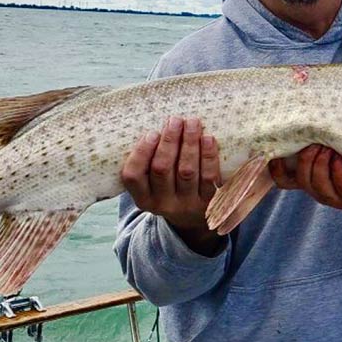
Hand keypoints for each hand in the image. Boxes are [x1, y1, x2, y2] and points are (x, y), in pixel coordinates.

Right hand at [121, 116, 222, 250]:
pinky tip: (208, 139)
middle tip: (175, 120)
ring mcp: (187, 205)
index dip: (141, 152)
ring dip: (189, 143)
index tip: (151, 132)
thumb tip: (160, 125)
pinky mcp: (209, 203)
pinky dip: (208, 155)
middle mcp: (163, 204)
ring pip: (186, 171)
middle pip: (162, 169)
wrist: (194, 220)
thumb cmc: (170, 189)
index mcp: (143, 198)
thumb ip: (149, 162)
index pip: (133, 176)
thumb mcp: (153, 184)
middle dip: (169, 141)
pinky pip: (208, 177)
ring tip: (192, 123)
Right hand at [269, 146, 341, 236]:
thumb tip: (310, 115)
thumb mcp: (333, 159)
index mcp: (310, 183)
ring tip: (328, 148)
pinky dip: (337, 171)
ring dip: (320, 164)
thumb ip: (320, 146)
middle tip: (315, 143)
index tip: (277, 150)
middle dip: (305, 159)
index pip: (284, 181)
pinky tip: (338, 158)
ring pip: (318, 184)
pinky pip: (340, 186)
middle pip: (301, 180)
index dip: (276, 169)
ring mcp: (335, 199)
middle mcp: (318, 193)